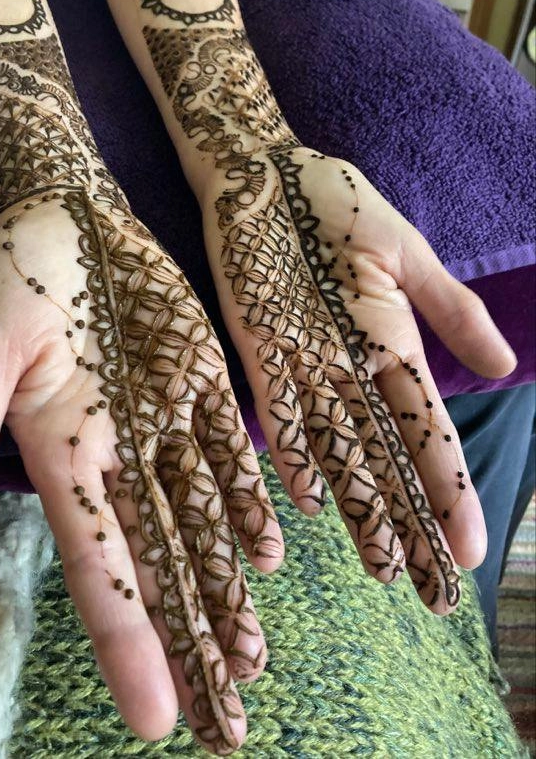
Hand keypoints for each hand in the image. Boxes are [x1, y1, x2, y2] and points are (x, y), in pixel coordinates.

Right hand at [0, 186, 283, 754]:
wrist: (68, 212)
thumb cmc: (17, 273)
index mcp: (63, 453)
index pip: (100, 567)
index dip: (129, 640)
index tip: (157, 719)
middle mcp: (118, 452)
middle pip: (161, 564)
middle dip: (190, 643)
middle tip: (227, 725)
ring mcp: (164, 418)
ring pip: (203, 520)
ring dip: (225, 590)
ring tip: (252, 663)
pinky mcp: (203, 378)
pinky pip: (230, 450)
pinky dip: (249, 501)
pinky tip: (268, 551)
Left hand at [202, 144, 515, 615]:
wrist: (261, 171)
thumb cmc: (334, 201)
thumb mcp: (405, 254)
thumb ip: (449, 311)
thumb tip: (506, 371)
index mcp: (393, 344)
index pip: (429, 434)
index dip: (451, 493)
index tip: (472, 550)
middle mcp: (351, 368)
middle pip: (388, 460)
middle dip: (412, 524)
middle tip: (432, 591)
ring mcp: (304, 364)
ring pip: (339, 452)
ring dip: (362, 510)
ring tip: (384, 566)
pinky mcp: (257, 350)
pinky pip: (278, 414)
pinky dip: (295, 456)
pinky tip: (311, 503)